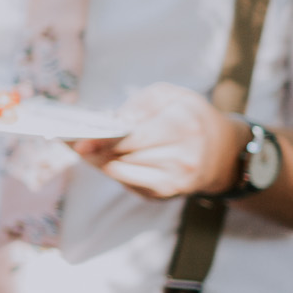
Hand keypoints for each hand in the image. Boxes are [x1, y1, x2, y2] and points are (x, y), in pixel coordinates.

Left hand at [71, 82, 247, 199]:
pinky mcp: (164, 195)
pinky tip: (103, 158)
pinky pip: (127, 184)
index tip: (79, 142)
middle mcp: (182, 159)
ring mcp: (174, 182)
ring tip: (82, 147)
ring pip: (121, 173)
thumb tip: (114, 120)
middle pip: (124, 157)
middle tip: (69, 139)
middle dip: (95, 149)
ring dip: (98, 160)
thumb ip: (142, 104)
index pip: (136, 138)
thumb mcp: (172, 96)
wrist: (223, 152)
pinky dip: (112, 170)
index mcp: (184, 128)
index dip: (105, 141)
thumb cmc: (190, 116)